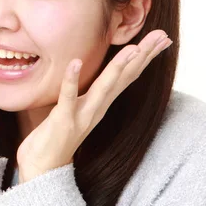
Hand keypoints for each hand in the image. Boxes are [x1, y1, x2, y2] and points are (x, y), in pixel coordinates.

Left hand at [16, 30, 172, 182]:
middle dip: (143, 55)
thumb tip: (100, 76)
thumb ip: (91, 92)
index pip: (129, 75)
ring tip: (133, 48)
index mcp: (102, 102)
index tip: (163, 38)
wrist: (42, 169)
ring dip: (118, 68)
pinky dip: (71, 79)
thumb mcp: (79, 107)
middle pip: (125, 77)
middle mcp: (97, 108)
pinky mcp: (63, 120)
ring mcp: (82, 115)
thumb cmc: (57, 135)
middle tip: (162, 36)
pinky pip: (68, 97)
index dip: (146, 56)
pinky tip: (75, 62)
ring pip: (104, 87)